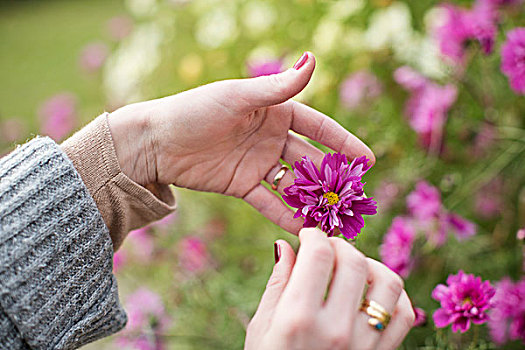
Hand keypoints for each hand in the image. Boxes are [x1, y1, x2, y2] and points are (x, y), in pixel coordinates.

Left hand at [108, 53, 373, 233]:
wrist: (156, 141)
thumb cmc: (196, 110)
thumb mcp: (239, 97)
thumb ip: (278, 87)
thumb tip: (313, 59)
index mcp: (274, 111)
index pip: (317, 127)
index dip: (342, 142)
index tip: (368, 159)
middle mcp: (270, 137)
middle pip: (309, 158)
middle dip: (332, 176)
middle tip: (357, 195)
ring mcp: (258, 163)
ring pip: (293, 183)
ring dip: (313, 199)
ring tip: (336, 218)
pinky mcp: (242, 185)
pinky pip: (269, 202)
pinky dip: (286, 214)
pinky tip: (305, 229)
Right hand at [245, 228, 414, 349]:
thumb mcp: (262, 327)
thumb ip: (278, 283)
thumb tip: (286, 245)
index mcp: (298, 318)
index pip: (319, 254)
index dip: (314, 235)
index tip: (308, 235)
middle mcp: (336, 329)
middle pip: (353, 261)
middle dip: (339, 244)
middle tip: (327, 247)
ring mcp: (364, 345)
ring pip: (387, 282)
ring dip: (371, 263)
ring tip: (352, 266)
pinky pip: (405, 314)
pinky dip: (395, 294)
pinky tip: (374, 291)